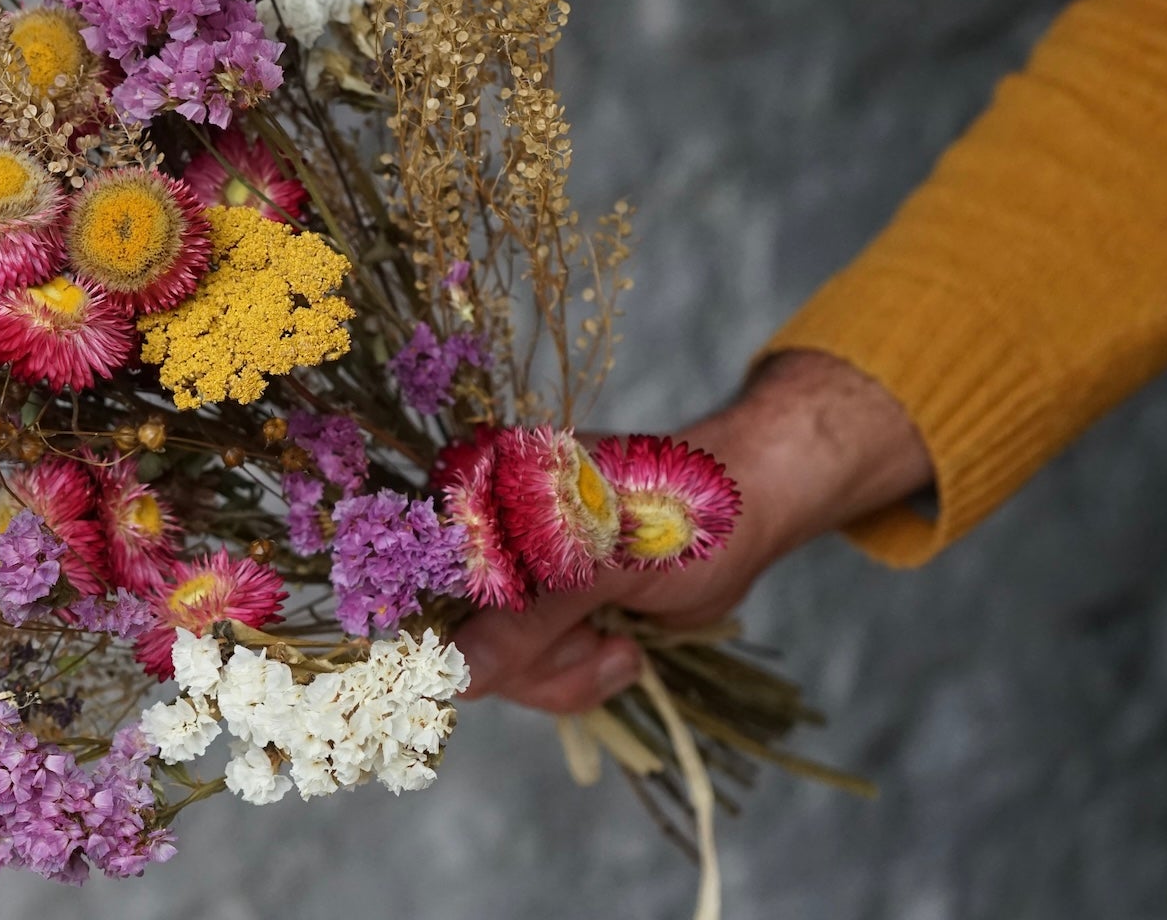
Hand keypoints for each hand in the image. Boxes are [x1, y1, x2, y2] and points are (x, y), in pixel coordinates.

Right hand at [454, 351, 933, 713]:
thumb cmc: (680, 512)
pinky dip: (581, 673)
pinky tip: (624, 645)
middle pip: (454, 639)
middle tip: (602, 642)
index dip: (439, 634)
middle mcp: (480, 534)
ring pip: (496, 668)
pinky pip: (533, 673)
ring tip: (623, 642)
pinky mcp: (546, 615)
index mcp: (476, 494)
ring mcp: (513, 578)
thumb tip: (448, 672)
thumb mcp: (602, 565)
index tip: (479, 672)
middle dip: (537, 660)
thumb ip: (525, 618)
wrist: (746, 511)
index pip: (420, 582)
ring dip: (569, 671)